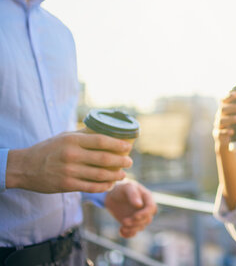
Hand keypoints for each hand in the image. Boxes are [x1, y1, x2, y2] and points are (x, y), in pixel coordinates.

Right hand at [6, 132, 131, 192]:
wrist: (24, 167)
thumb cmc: (48, 149)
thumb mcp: (64, 136)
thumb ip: (84, 134)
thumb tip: (106, 130)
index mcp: (72, 140)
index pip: (101, 141)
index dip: (118, 144)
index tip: (128, 147)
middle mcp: (71, 155)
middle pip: (104, 159)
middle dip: (121, 161)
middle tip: (129, 162)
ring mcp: (69, 171)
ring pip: (100, 175)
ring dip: (116, 175)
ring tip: (123, 174)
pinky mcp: (66, 185)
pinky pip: (91, 187)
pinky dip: (104, 186)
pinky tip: (111, 184)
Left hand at [105, 179, 156, 237]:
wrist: (112, 195)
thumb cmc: (122, 188)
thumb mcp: (127, 187)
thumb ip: (133, 194)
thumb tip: (139, 205)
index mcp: (147, 198)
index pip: (151, 208)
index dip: (145, 214)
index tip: (135, 216)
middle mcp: (145, 208)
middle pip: (147, 219)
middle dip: (136, 222)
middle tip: (124, 221)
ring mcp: (139, 217)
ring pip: (141, 227)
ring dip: (132, 229)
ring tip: (122, 227)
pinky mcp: (132, 223)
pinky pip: (133, 232)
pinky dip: (128, 234)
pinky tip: (121, 231)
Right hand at [212, 91, 235, 151]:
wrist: (229, 146)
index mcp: (225, 110)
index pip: (224, 101)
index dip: (228, 96)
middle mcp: (220, 116)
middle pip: (223, 109)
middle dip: (233, 107)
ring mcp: (218, 127)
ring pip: (221, 121)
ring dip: (231, 119)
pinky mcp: (218, 136)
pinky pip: (220, 133)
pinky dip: (225, 132)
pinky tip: (232, 132)